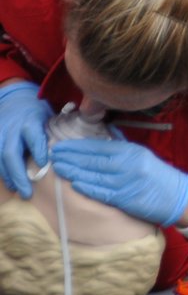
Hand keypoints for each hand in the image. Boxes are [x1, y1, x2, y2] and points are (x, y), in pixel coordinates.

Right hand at [0, 82, 51, 198]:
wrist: (16, 102)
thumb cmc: (39, 114)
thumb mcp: (51, 117)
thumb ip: (58, 132)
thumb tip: (74, 152)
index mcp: (31, 121)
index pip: (33, 136)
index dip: (37, 150)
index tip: (43, 164)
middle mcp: (12, 128)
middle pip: (11, 153)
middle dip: (18, 174)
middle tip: (28, 193)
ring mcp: (0, 134)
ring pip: (0, 158)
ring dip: (9, 177)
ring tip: (18, 191)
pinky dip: (2, 173)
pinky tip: (11, 184)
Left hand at [49, 137, 187, 226]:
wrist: (177, 196)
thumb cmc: (157, 176)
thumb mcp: (142, 155)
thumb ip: (123, 145)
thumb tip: (105, 133)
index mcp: (131, 152)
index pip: (98, 147)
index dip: (77, 146)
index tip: (61, 145)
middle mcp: (128, 165)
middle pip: (93, 160)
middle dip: (71, 157)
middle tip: (54, 156)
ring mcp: (126, 182)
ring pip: (94, 175)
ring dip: (74, 172)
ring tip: (58, 168)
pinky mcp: (125, 198)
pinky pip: (102, 192)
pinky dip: (88, 187)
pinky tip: (75, 184)